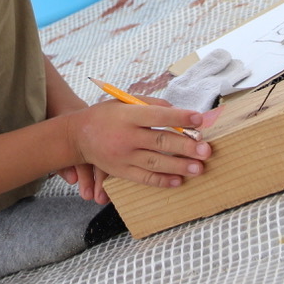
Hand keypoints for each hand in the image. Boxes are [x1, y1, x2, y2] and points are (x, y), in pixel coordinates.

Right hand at [65, 100, 211, 189]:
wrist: (77, 136)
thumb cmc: (105, 115)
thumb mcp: (123, 102)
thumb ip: (150, 104)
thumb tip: (176, 111)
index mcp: (127, 115)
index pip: (157, 116)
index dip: (180, 117)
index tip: (199, 119)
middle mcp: (126, 137)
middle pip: (160, 142)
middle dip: (185, 146)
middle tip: (206, 150)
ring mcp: (123, 157)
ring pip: (155, 162)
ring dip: (179, 166)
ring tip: (199, 168)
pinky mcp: (121, 172)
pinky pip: (145, 178)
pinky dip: (162, 181)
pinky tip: (179, 181)